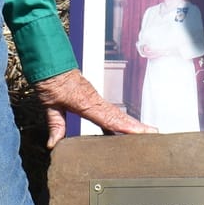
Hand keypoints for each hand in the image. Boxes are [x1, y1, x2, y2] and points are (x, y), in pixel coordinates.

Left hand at [33, 69, 152, 148]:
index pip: (109, 118)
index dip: (125, 126)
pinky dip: (121, 118)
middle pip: (119, 116)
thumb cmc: (50, 80)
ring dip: (132, 123)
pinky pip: (111, 110)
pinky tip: (125, 127)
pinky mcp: (94, 97)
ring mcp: (96, 98)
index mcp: (85, 102)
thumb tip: (53, 144)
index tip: (140, 132)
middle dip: (137, 126)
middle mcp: (95, 100)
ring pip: (117, 113)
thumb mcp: (49, 104)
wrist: (50, 60)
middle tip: (154, 134)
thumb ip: (55, 124)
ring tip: (148, 132)